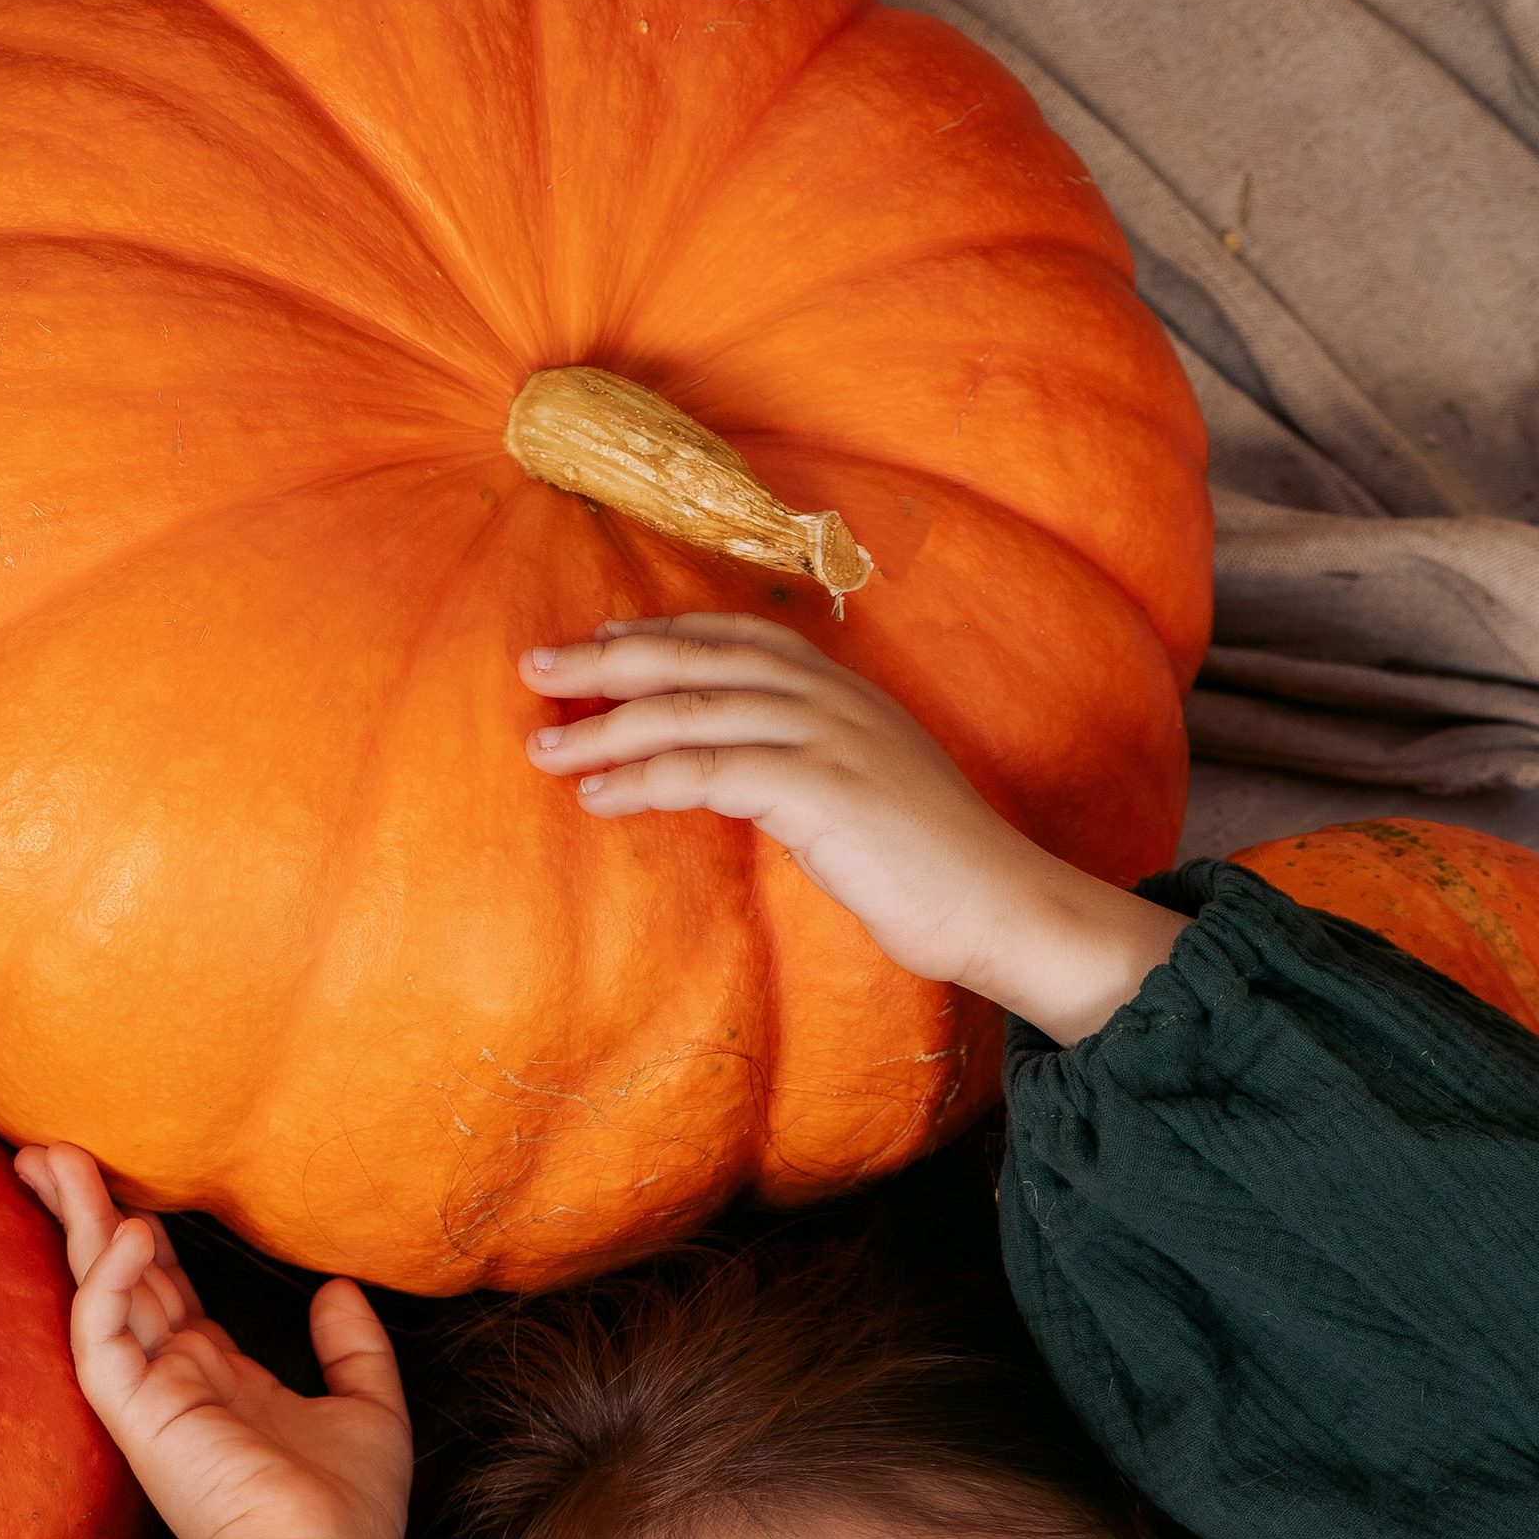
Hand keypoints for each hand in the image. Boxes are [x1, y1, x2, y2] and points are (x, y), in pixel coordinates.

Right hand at [17, 1145, 411, 1538]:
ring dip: (77, 1223)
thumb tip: (338, 1288)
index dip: (145, 1239)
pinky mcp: (135, 1412)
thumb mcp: (371, 1410)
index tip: (126, 1184)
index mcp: (221, 1380)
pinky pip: (104, 1334)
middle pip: (120, 1277)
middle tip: (53, 1150)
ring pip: (98, 1291)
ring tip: (53, 1158)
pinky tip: (133, 1236)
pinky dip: (111, 1281)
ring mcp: (150, 1395)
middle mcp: (175, 1381)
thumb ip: (353, 1347)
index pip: (170, 1293)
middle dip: (88, 1212)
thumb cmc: (350, 1514)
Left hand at [522, 614, 1185, 1044]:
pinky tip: (598, 797)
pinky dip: (643, 779)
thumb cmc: (936, 868)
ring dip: (606, 727)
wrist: (1002, 902)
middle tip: (537, 667)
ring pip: (689, 710)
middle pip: (696, 659)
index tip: (600, 642)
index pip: (733, 639)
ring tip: (545, 747)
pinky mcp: (816, 787)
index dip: (659, 635)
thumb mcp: (871, 795)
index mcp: (843, 688)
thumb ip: (812, 768)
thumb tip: (749, 776)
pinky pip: (706, 769)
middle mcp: (830, 696)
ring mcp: (824, 735)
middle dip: (608, 660)